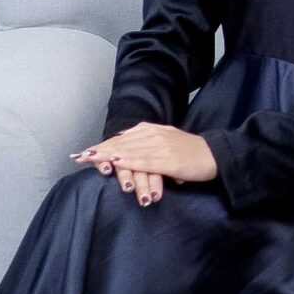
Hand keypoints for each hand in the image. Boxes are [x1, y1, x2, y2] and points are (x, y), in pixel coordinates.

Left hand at [71, 124, 217, 205]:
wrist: (215, 155)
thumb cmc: (192, 153)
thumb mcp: (167, 141)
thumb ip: (148, 141)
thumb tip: (128, 146)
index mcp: (152, 130)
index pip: (121, 139)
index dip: (102, 145)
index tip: (84, 152)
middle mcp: (153, 135)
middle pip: (120, 143)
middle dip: (98, 151)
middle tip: (77, 156)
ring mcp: (160, 147)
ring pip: (128, 151)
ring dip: (107, 155)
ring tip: (89, 159)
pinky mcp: (168, 160)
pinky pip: (144, 161)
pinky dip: (127, 161)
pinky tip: (115, 163)